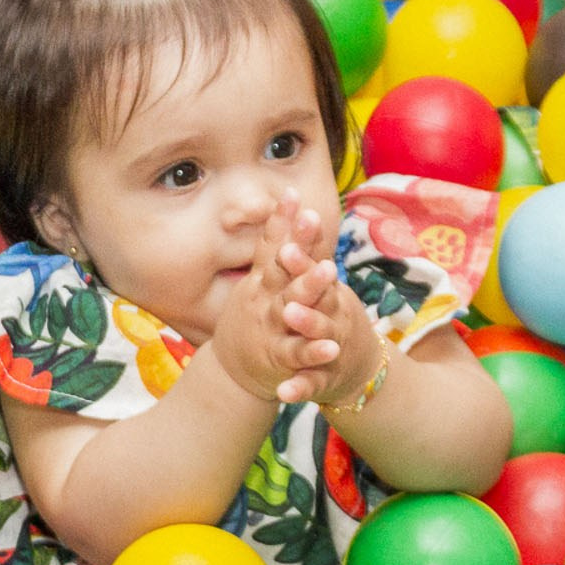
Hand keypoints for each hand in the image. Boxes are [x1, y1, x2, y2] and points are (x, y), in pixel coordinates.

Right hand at [207, 202, 335, 402]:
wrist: (231, 372)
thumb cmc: (253, 317)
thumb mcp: (258, 281)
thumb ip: (273, 246)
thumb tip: (287, 199)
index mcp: (262, 281)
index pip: (271, 246)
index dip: (281, 221)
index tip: (291, 193)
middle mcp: (265, 300)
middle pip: (282, 270)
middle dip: (298, 246)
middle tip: (313, 220)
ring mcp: (272, 329)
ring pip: (291, 307)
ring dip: (309, 290)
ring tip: (330, 272)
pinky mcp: (281, 359)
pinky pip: (299, 354)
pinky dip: (314, 352)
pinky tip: (332, 347)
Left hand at [273, 219, 384, 407]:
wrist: (361, 368)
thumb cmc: (334, 317)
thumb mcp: (326, 286)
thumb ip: (313, 252)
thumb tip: (302, 208)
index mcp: (330, 295)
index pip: (316, 272)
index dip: (303, 259)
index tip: (287, 245)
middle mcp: (335, 319)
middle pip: (322, 301)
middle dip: (308, 287)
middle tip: (291, 269)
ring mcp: (332, 349)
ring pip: (320, 340)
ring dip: (308, 328)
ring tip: (292, 317)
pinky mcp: (326, 379)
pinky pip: (313, 384)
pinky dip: (299, 388)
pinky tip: (282, 394)